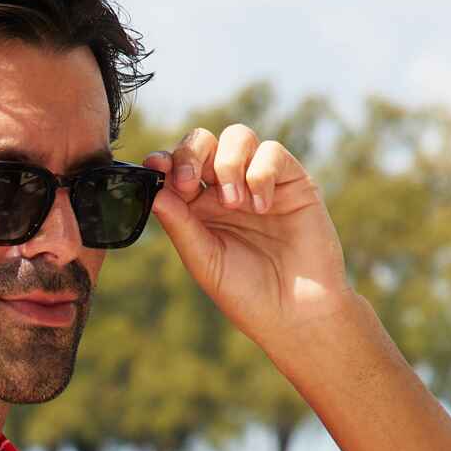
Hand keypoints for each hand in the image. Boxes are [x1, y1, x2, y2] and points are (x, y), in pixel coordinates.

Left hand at [140, 122, 355, 348]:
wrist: (295, 312)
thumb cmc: (247, 294)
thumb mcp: (204, 261)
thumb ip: (181, 226)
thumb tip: (154, 192)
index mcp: (199, 209)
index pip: (178, 169)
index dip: (167, 161)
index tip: (155, 166)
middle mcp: (227, 190)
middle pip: (204, 143)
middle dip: (192, 153)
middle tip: (191, 183)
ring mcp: (260, 182)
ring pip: (237, 137)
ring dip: (227, 164)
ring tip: (235, 205)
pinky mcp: (292, 181)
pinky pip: (272, 153)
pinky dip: (261, 174)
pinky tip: (262, 208)